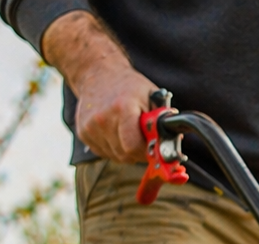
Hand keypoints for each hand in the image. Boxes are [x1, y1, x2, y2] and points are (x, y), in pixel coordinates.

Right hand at [42, 11, 157, 162]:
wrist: (97, 72)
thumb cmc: (130, 86)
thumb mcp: (153, 97)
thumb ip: (163, 122)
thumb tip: (175, 148)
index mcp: (122, 108)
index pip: (134, 147)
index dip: (146, 151)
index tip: (152, 146)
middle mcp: (103, 118)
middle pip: (126, 155)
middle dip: (138, 152)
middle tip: (142, 138)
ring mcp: (90, 126)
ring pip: (116, 156)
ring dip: (126, 150)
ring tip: (128, 131)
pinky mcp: (83, 132)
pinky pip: (104, 153)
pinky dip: (113, 147)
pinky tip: (115, 132)